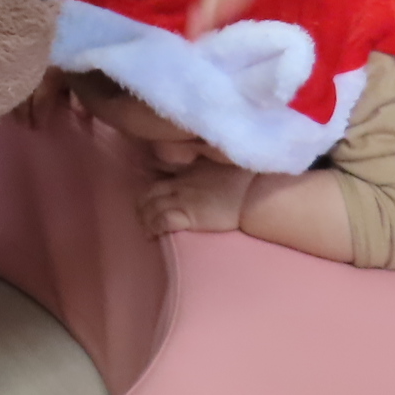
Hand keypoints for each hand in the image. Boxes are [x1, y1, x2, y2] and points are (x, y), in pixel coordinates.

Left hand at [138, 161, 255, 236]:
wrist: (253, 192)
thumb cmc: (242, 178)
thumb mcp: (218, 160)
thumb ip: (203, 160)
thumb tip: (200, 161)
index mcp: (187, 170)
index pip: (157, 173)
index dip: (148, 185)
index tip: (145, 195)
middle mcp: (180, 183)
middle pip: (149, 193)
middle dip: (142, 205)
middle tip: (142, 216)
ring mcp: (183, 199)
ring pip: (151, 208)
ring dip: (144, 219)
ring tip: (146, 229)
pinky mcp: (190, 215)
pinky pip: (163, 220)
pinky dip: (153, 227)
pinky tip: (152, 235)